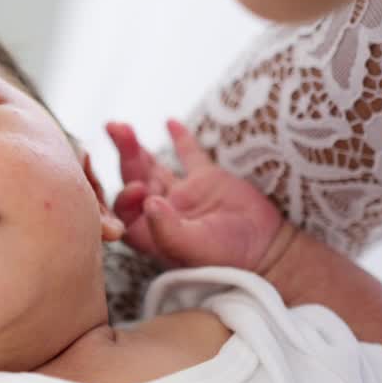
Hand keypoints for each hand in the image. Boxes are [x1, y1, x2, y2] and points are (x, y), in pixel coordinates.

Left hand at [106, 119, 290, 272]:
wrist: (266, 251)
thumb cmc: (228, 259)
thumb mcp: (195, 248)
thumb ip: (168, 230)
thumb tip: (147, 202)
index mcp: (154, 233)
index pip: (125, 211)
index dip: (124, 197)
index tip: (138, 188)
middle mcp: (163, 212)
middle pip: (135, 180)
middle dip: (124, 156)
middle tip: (115, 129)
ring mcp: (183, 194)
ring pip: (154, 166)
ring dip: (137, 147)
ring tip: (122, 127)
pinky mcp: (206, 181)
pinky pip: (189, 156)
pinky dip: (180, 139)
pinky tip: (170, 122)